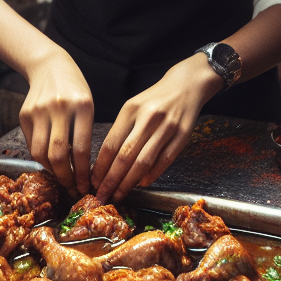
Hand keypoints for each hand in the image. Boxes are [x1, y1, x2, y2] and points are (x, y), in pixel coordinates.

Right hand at [19, 50, 94, 195]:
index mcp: (82, 105)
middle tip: (72, 188)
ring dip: (51, 171)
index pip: (81, 149)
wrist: (49, 66)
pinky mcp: (24, 114)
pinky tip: (50, 160)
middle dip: (66, 177)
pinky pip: (32, 144)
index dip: (83, 173)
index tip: (86, 186)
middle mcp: (59, 108)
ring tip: (61, 177)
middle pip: (58, 154)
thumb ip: (83, 133)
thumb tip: (81, 170)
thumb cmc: (74, 89)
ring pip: (41, 153)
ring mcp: (39, 111)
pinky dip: (41, 157)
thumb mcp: (87, 105)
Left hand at [91, 54, 221, 203]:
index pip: (111, 144)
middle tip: (103, 196)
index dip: (101, 167)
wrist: (186, 85)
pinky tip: (142, 183)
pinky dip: (152, 175)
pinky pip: (165, 160)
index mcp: (131, 109)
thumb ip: (121, 131)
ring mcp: (167, 127)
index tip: (94, 182)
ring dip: (129, 183)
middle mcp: (148, 118)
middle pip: (125, 156)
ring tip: (120, 194)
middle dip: (111, 180)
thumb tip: (106, 163)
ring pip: (144, 162)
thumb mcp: (133, 106)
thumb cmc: (154, 99)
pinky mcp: (183, 135)